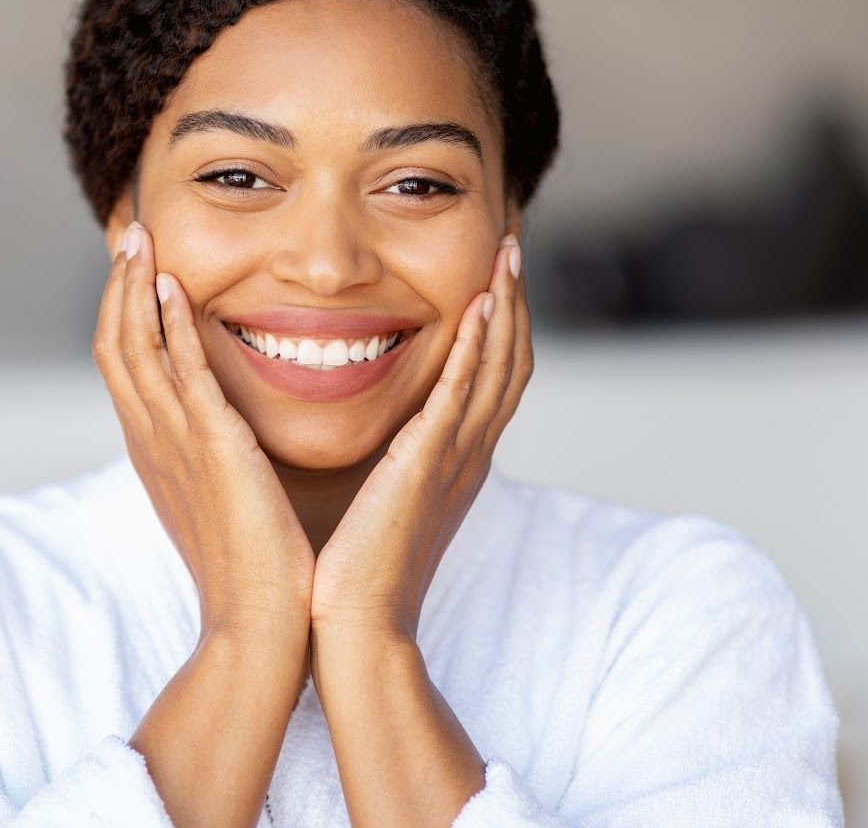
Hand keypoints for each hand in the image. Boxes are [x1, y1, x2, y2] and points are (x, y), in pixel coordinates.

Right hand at [94, 221, 315, 641]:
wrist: (256, 619)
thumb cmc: (249, 567)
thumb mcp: (217, 497)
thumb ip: (211, 456)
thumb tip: (220, 430)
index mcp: (153, 449)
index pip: (123, 363)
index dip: (124, 311)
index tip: (136, 268)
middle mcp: (152, 440)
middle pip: (114, 343)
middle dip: (119, 286)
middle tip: (129, 234)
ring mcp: (175, 442)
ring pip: (135, 349)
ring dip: (135, 289)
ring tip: (141, 240)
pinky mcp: (211, 447)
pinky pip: (181, 375)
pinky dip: (170, 329)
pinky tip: (174, 289)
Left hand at [309, 234, 531, 638]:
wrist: (354, 626)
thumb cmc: (354, 570)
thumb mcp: (381, 498)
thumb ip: (388, 457)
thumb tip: (376, 428)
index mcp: (455, 460)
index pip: (491, 375)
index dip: (500, 321)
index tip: (494, 270)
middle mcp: (467, 455)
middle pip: (509, 361)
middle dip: (514, 300)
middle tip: (513, 241)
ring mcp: (454, 461)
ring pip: (496, 369)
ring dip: (504, 307)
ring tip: (507, 252)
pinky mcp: (428, 468)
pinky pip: (459, 397)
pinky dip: (473, 349)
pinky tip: (476, 307)